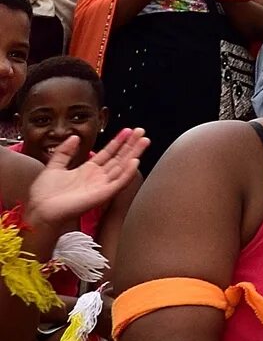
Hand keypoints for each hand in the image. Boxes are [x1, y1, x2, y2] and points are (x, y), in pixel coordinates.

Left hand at [25, 131, 147, 237]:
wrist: (41, 210)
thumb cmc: (45, 194)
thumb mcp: (53, 167)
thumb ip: (64, 152)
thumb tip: (74, 137)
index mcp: (87, 171)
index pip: (107, 153)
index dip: (117, 142)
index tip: (127, 131)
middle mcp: (97, 177)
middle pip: (119, 158)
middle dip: (131, 144)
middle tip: (141, 132)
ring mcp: (102, 186)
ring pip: (122, 167)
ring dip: (134, 154)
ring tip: (144, 140)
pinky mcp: (103, 195)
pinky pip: (119, 183)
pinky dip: (127, 172)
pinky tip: (134, 161)